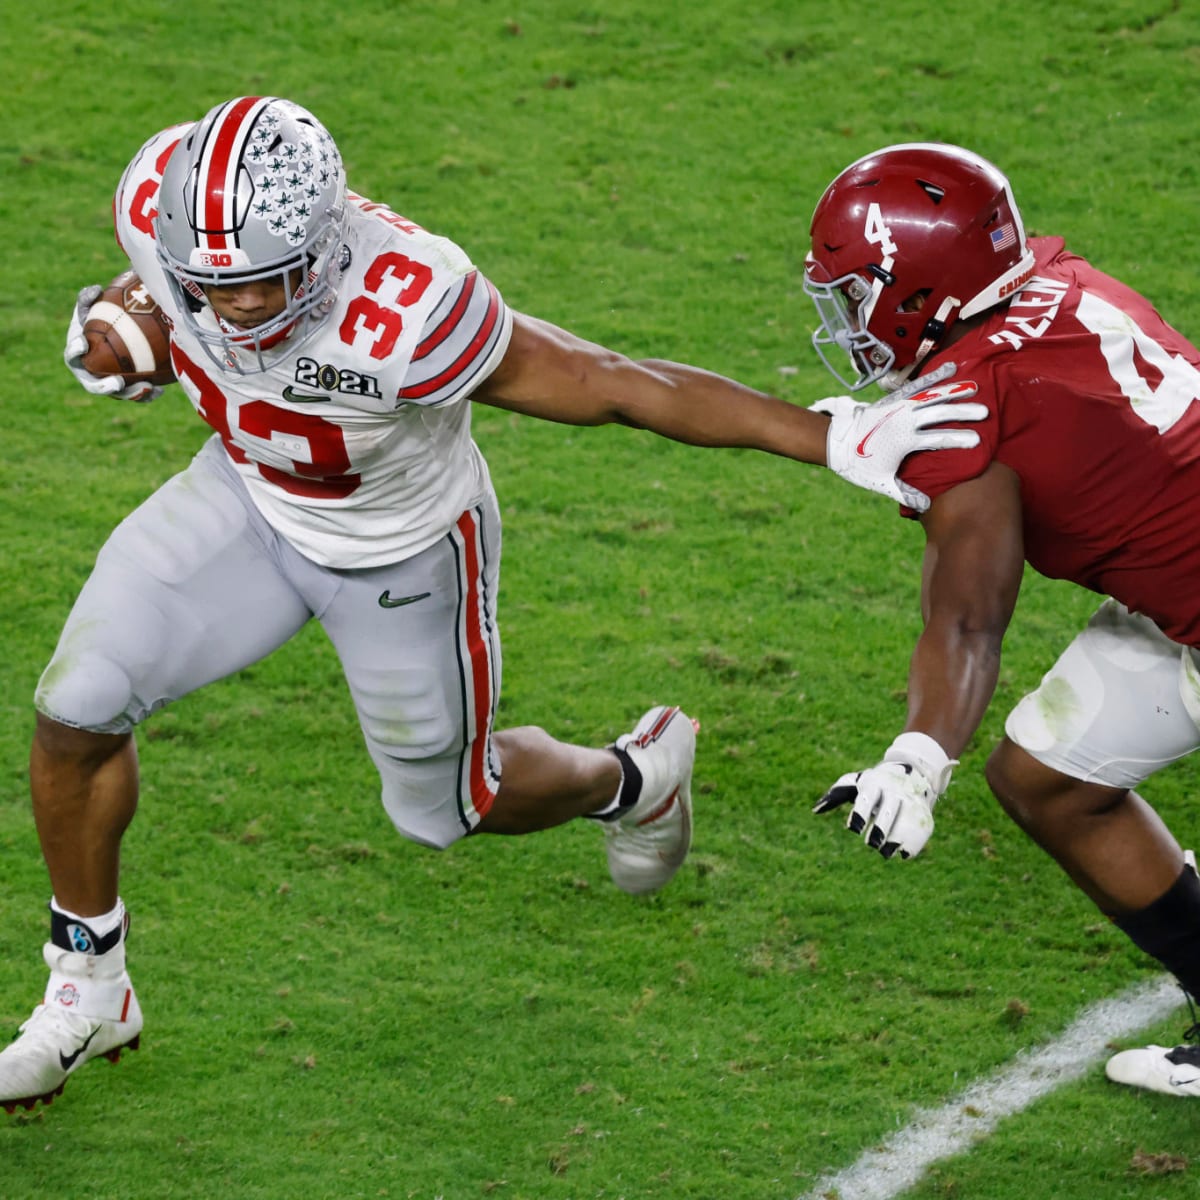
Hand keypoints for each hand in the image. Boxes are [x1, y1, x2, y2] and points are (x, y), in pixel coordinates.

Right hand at [64, 285, 162, 403]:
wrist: (118, 336)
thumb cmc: (99, 319)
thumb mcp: (92, 307)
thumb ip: (89, 298)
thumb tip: (95, 290)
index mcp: (77, 356)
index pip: (72, 356)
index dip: (75, 351)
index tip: (83, 344)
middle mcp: (89, 373)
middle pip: (93, 385)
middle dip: (103, 387)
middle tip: (117, 382)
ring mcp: (107, 384)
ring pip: (118, 394)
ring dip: (131, 393)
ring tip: (145, 387)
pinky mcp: (125, 389)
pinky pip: (136, 395)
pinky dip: (147, 394)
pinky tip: (160, 390)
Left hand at [812, 361, 985, 511]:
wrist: (836, 443)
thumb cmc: (859, 465)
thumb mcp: (881, 482)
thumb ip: (905, 493)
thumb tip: (927, 507)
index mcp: (903, 441)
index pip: (937, 440)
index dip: (958, 440)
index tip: (978, 441)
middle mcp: (903, 420)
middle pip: (938, 413)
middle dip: (963, 412)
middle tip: (985, 412)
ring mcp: (898, 406)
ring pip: (930, 395)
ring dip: (953, 391)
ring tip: (974, 387)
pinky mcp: (893, 399)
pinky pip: (917, 385)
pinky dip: (933, 376)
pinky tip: (949, 368)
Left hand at [813, 732, 955, 858]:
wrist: (911, 774)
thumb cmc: (874, 783)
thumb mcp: (854, 783)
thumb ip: (836, 795)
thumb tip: (815, 810)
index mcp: (875, 785)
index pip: (866, 799)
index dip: (860, 814)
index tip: (853, 829)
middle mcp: (895, 793)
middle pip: (888, 812)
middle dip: (880, 829)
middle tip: (871, 844)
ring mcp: (912, 805)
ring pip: (906, 823)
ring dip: (896, 839)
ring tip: (886, 851)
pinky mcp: (924, 818)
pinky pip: (920, 833)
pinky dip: (912, 845)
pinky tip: (902, 854)